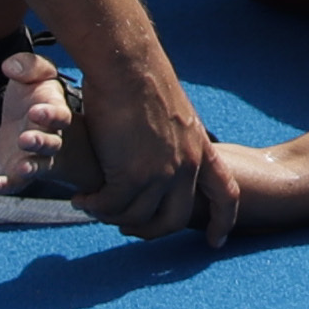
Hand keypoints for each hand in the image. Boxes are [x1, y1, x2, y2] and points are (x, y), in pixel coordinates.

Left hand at [0, 46, 82, 200]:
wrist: (26, 121)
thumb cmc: (34, 97)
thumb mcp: (32, 76)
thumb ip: (26, 66)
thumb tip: (8, 66)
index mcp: (55, 111)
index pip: (60, 115)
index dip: (51, 114)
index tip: (35, 110)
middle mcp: (51, 137)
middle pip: (52, 143)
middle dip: (41, 142)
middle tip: (26, 138)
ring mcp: (36, 157)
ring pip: (38, 165)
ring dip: (31, 167)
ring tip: (21, 167)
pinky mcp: (19, 172)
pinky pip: (16, 182)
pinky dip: (7, 185)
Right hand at [74, 46, 238, 242]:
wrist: (128, 66)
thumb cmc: (142, 80)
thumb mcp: (173, 115)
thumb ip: (172, 143)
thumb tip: (157, 162)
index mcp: (201, 149)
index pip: (226, 193)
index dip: (224, 221)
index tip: (216, 243)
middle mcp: (186, 166)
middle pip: (175, 219)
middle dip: (149, 231)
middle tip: (125, 227)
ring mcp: (160, 173)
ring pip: (137, 217)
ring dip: (112, 216)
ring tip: (93, 205)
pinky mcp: (131, 175)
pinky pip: (111, 207)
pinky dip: (94, 206)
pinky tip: (81, 197)